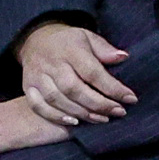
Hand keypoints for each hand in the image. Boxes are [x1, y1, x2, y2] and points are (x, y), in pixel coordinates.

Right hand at [18, 24, 133, 127]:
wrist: (35, 40)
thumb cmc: (70, 42)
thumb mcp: (88, 37)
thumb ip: (105, 49)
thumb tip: (123, 57)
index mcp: (69, 50)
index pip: (92, 72)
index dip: (112, 88)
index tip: (131, 98)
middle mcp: (51, 64)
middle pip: (73, 89)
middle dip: (98, 104)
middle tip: (119, 112)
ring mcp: (36, 76)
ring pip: (57, 100)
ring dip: (81, 113)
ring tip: (103, 119)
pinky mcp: (27, 87)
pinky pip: (38, 106)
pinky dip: (55, 116)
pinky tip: (74, 122)